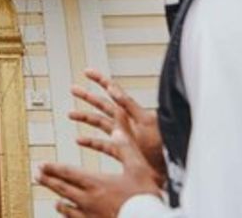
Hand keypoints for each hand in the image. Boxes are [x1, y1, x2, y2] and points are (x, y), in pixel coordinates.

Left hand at [36, 157, 158, 217]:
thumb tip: (117, 130)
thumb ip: (126, 147)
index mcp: (96, 183)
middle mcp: (88, 200)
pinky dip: (68, 215)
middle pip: (62, 189)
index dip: (53, 168)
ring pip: (67, 207)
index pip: (68, 173)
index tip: (42, 165)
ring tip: (53, 197)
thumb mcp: (138, 167)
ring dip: (57, 199)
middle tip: (38, 176)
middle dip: (49, 181)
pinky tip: (67, 213)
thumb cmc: (143, 197)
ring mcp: (90, 216)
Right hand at [69, 69, 165, 186]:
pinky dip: (90, 142)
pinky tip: (80, 140)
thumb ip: (129, 105)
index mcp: (132, 112)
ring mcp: (124, 136)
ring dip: (85, 118)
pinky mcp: (123, 150)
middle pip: (103, 105)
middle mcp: (126, 122)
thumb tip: (113, 89)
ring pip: (100, 124)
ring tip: (71, 114)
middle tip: (73, 89)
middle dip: (87, 96)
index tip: (87, 72)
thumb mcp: (146, 121)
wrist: (170, 169)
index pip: (113, 90)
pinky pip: (103, 145)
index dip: (100, 80)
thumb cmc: (163, 145)